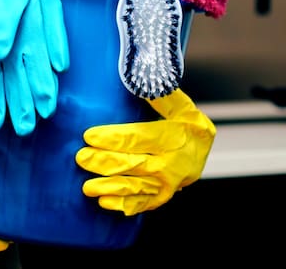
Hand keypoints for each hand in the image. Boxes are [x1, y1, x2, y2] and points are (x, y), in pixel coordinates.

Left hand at [75, 89, 215, 215]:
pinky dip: (123, 205)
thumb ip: (163, 96)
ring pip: (133, 187)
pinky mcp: (161, 197)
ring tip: (87, 187)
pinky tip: (104, 202)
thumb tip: (141, 81)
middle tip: (81, 158)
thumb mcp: (183, 107)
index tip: (89, 135)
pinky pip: (140, 203)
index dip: (112, 138)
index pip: (137, 138)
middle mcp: (169, 164)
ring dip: (108, 187)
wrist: (204, 153)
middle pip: (131, 164)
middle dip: (103, 162)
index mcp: (172, 138)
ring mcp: (165, 184)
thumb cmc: (188, 126)